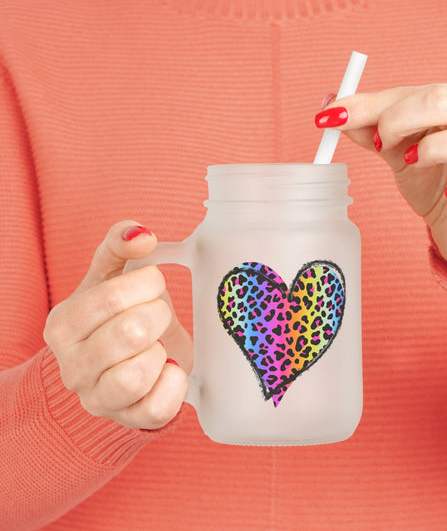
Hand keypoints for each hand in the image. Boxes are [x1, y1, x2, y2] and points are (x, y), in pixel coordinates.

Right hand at [44, 221, 190, 429]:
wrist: (119, 365)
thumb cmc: (116, 317)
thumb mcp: (111, 276)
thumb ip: (119, 246)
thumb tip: (141, 234)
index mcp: (63, 325)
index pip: (111, 297)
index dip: (147, 284)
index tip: (154, 284)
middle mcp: (72, 366)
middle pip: (130, 333)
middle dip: (158, 315)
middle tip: (158, 315)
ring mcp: (98, 398)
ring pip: (137, 375)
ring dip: (161, 351)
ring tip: (158, 344)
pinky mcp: (129, 419)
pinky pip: (158, 408)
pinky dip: (174, 383)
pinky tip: (169, 368)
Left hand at [316, 84, 446, 289]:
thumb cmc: (435, 181)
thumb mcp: (398, 151)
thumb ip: (370, 129)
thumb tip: (332, 108)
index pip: (416, 92)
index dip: (372, 104)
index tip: (333, 117)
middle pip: (445, 102)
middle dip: (398, 119)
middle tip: (378, 144)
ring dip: (432, 148)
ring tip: (409, 162)